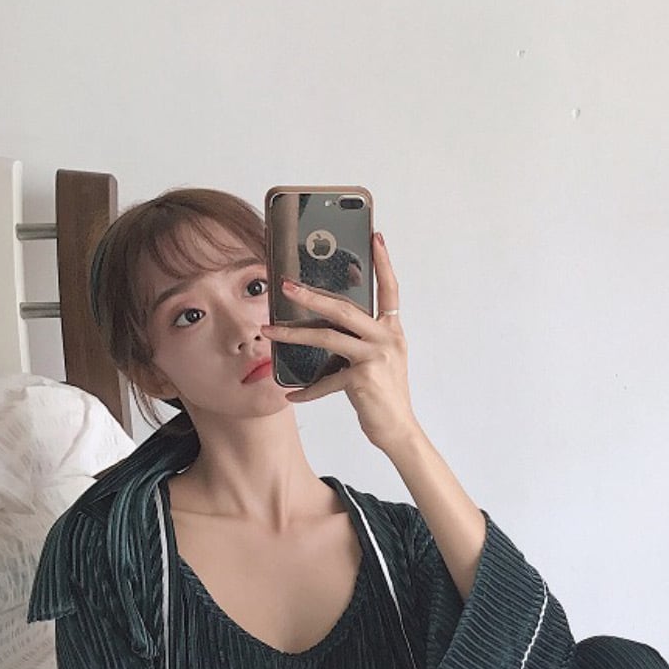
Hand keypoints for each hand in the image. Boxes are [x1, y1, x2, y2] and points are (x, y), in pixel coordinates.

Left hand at [260, 232, 417, 453]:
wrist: (399, 430)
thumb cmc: (385, 396)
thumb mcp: (378, 361)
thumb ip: (360, 340)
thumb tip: (326, 326)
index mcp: (392, 331)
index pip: (390, 290)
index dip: (384, 263)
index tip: (376, 238)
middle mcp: (387, 339)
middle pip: (345, 309)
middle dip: (311, 295)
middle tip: (285, 284)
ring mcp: (376, 358)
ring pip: (328, 337)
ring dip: (294, 334)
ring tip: (269, 331)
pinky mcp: (363, 379)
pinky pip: (327, 380)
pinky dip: (307, 390)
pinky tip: (292, 394)